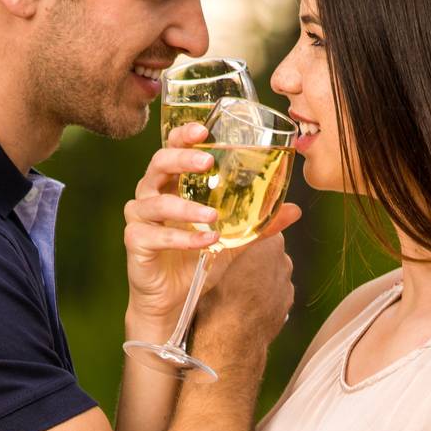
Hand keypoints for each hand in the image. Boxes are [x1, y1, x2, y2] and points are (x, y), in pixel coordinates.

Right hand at [124, 122, 299, 332]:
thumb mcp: (232, 241)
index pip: (172, 149)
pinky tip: (206, 242)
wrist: (173, 301)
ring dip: (187, 206)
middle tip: (207, 160)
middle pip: (158, 164)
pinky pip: (158, 235)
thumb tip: (295, 210)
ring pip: (157, 202)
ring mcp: (139, 218)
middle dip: (182, 158)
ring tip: (213, 215)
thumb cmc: (196, 262)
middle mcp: (150, 195)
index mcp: (171, 185)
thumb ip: (258, 225)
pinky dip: (183, 238)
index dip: (183, 135)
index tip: (204, 129)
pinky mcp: (135, 241)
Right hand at [193, 223, 296, 350]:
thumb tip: (225, 238)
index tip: (237, 241)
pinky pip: (275, 293)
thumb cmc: (219, 302)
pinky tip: (247, 304)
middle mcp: (284, 264)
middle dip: (257, 256)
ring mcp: (287, 287)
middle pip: (271, 250)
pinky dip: (265, 295)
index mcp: (269, 246)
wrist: (232, 343)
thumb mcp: (215, 266)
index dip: (249, 234)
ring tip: (238, 289)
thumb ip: (229, 246)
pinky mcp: (286, 306)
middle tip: (234, 265)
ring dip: (261, 277)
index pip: (264, 228)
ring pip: (274, 273)